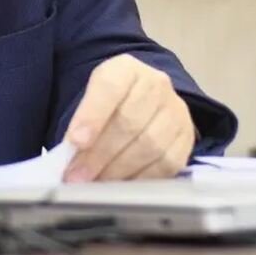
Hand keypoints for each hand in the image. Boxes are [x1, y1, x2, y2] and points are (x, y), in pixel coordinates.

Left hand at [63, 54, 194, 181]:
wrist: (141, 103)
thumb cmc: (108, 105)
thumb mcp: (89, 99)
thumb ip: (80, 122)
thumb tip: (69, 157)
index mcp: (126, 69)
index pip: (109, 87)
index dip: (92, 115)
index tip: (75, 142)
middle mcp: (156, 84)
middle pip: (129, 121)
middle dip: (99, 154)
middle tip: (78, 175)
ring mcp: (175, 111)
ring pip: (149, 145)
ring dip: (118, 170)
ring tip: (96, 184)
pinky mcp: (186, 138)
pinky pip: (167, 164)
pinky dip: (141, 178)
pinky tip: (121, 186)